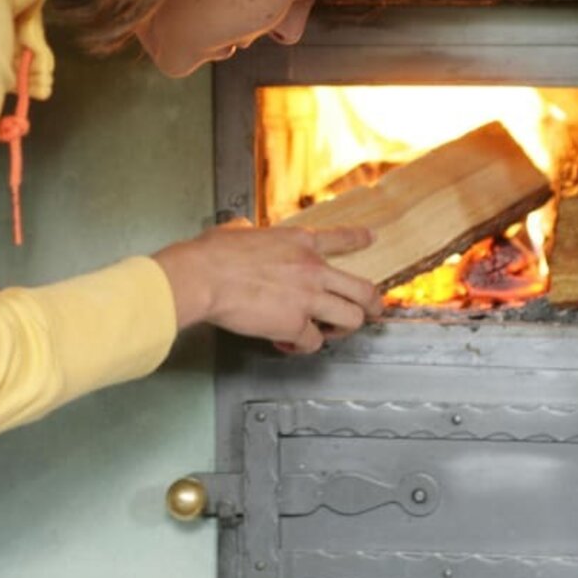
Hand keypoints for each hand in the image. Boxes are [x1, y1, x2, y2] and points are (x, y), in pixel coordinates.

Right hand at [154, 222, 381, 352]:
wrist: (204, 276)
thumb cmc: (213, 255)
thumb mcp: (237, 230)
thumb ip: (249, 232)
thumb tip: (242, 231)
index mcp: (299, 242)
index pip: (340, 238)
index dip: (359, 239)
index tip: (371, 239)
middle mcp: (312, 269)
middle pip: (362, 289)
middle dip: (372, 304)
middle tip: (373, 311)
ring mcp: (307, 298)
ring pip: (351, 319)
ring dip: (342, 330)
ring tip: (330, 333)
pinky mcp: (295, 324)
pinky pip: (313, 343)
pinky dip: (302, 347)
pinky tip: (288, 343)